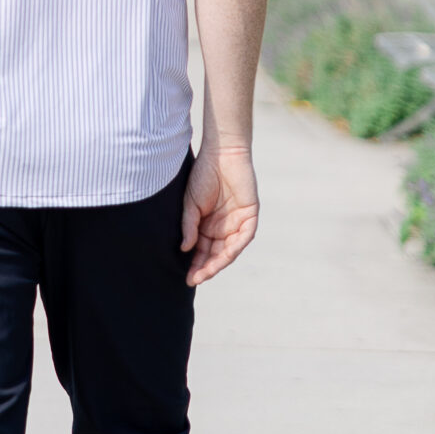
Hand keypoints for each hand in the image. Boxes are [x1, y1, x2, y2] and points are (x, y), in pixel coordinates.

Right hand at [181, 143, 258, 286]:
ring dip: (218, 262)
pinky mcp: (249, 217)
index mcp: (206, 225)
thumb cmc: (202, 175)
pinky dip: (234, 247)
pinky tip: (223, 256)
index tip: (187, 277)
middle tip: (195, 279)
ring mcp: (236, 223)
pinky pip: (244, 237)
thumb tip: (185, 249)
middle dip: (206, 267)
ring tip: (206, 272)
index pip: (201, 250)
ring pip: (229, 250)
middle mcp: (222, 227)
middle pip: (215, 253)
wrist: (221, 154)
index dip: (195, 264)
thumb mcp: (190, 203)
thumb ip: (189, 226)